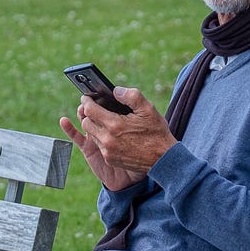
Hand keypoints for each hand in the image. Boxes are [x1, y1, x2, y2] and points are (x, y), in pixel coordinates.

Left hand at [59, 87, 175, 190]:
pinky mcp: (110, 160)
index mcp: (115, 124)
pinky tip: (112, 134)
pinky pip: (99, 146)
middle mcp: (108, 139)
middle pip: (86, 123)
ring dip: (94, 126)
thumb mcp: (148, 109)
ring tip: (103, 120)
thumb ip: (131, 96)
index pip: (89, 110)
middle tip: (93, 108)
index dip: (86, 101)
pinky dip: (102, 138)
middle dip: (88, 114)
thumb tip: (116, 91)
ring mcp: (108, 151)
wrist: (163, 159)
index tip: (87, 97)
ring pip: (92, 135)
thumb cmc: (157, 133)